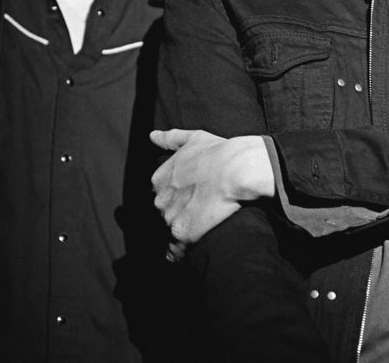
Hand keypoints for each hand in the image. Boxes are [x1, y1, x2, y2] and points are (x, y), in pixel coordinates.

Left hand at [150, 129, 274, 260]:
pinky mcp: (182, 233)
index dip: (178, 197)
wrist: (236, 168)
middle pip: (165, 213)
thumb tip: (152, 136)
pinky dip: (180, 253)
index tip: (193, 198)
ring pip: (170, 230)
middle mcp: (160, 198)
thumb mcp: (194, 138)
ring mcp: (169, 216)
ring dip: (182, 231)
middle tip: (199, 212)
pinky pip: (175, 251)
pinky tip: (188, 254)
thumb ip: (170, 138)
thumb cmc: (219, 152)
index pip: (163, 195)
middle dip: (178, 214)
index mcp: (160, 178)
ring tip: (201, 230)